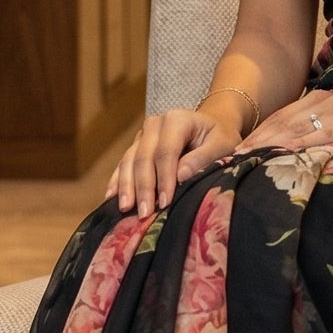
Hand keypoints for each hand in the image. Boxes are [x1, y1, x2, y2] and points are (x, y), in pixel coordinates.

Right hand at [106, 98, 243, 214]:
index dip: (163, 178)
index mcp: (176, 119)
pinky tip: (111, 198)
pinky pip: (123, 164)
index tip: (164, 203)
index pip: (166, 152)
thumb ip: (203, 158)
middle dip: (143, 188)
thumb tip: (180, 176)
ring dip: (126, 187)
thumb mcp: (222, 145)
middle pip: (143, 158)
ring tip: (125, 209)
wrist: (212, 126)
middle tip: (144, 213)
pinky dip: (117, 182)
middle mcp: (155, 124)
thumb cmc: (220, 138)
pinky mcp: (136, 146)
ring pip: (129, 161)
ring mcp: (142, 135)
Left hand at [236, 90, 332, 155]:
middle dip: (253, 141)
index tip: (234, 152)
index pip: (279, 119)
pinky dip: (295, 145)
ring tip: (245, 159)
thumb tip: (294, 154)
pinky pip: (316, 135)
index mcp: (317, 101)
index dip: (256, 135)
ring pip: (292, 128)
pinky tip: (279, 155)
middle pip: (279, 123)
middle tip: (230, 159)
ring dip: (266, 144)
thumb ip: (319, 134)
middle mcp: (321, 102)